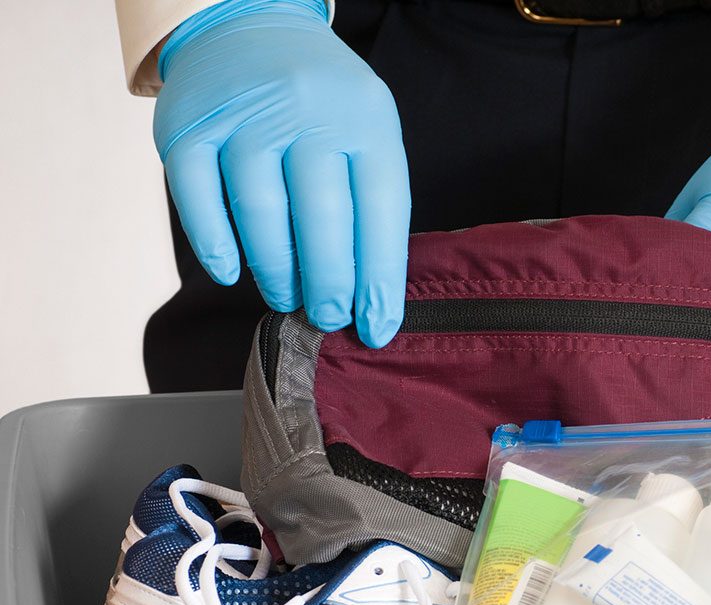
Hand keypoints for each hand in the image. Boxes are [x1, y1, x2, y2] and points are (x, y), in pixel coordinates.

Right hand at [154, 0, 409, 346]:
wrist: (249, 26)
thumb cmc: (321, 102)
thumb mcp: (366, 131)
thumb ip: (372, 203)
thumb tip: (371, 298)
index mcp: (364, 117)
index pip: (382, 210)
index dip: (380, 278)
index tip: (378, 327)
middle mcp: (306, 111)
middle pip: (322, 216)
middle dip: (329, 282)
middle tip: (328, 317)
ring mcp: (244, 115)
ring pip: (261, 212)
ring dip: (276, 270)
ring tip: (287, 298)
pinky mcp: (188, 126)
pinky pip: (197, 199)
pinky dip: (215, 244)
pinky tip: (231, 272)